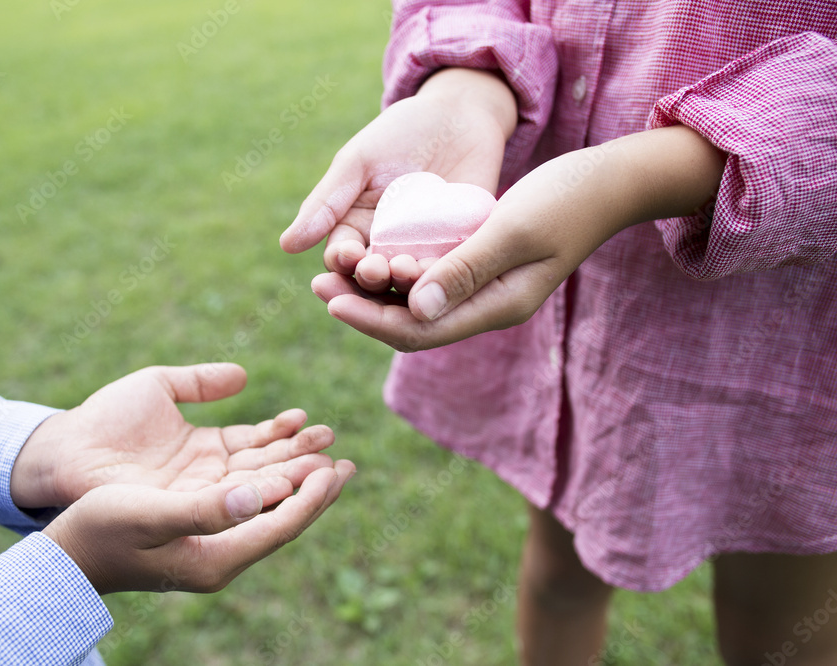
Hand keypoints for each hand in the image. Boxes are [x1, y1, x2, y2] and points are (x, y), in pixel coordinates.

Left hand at [11, 364, 340, 509]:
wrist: (64, 451)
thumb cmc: (105, 417)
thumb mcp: (158, 387)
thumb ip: (200, 381)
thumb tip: (244, 375)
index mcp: (207, 446)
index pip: (258, 442)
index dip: (286, 433)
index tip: (311, 421)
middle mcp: (209, 475)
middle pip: (265, 466)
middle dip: (300, 457)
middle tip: (334, 447)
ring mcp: (198, 495)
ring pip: (255, 486)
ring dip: (289, 476)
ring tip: (323, 466)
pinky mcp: (184, 510)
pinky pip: (229, 502)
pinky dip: (258, 492)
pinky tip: (285, 481)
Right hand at [43, 461, 354, 594]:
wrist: (67, 552)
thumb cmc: (101, 531)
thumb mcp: (150, 514)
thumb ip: (205, 509)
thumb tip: (260, 496)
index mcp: (216, 559)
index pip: (280, 528)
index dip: (312, 499)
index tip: (339, 470)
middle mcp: (220, 555)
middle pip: (281, 519)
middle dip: (313, 489)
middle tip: (346, 464)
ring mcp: (210, 543)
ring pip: (265, 508)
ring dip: (293, 479)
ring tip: (321, 456)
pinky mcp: (198, 528)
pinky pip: (245, 502)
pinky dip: (265, 478)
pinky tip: (273, 459)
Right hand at [279, 67, 517, 292]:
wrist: (459, 114)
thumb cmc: (401, 133)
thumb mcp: (358, 162)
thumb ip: (326, 203)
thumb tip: (287, 245)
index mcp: (355, 228)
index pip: (341, 257)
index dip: (342, 261)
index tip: (348, 255)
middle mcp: (386, 246)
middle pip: (372, 277)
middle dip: (371, 277)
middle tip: (375, 269)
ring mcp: (422, 249)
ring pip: (409, 279)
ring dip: (404, 280)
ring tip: (405, 270)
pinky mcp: (457, 247)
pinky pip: (447, 267)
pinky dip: (441, 272)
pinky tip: (439, 268)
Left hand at [312, 125, 726, 350]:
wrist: (609, 185)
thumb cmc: (568, 200)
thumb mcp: (514, 229)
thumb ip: (465, 269)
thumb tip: (413, 308)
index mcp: (497, 306)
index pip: (421, 330)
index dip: (371, 319)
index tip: (330, 299)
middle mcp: (488, 306)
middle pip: (414, 324)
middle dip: (364, 309)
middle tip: (316, 286)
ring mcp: (487, 290)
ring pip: (419, 304)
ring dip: (376, 292)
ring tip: (331, 273)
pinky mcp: (484, 269)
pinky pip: (432, 281)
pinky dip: (398, 273)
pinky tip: (371, 254)